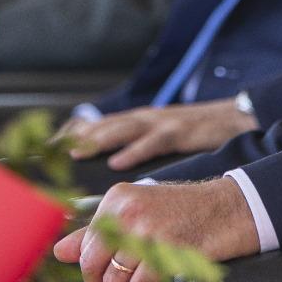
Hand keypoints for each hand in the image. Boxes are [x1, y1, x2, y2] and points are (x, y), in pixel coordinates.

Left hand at [52, 178, 260, 281]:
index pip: (85, 246)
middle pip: (93, 264)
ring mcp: (146, 229)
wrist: (226, 208)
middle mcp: (126, 210)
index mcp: (116, 199)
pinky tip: (159, 277)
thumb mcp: (137, 213)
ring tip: (146, 275)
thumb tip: (60, 251)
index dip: (92, 271)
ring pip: (115, 279)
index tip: (103, 279)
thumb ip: (97, 232)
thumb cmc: (181, 212)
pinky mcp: (165, 248)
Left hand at [62, 99, 256, 169]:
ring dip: (99, 139)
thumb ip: (136, 146)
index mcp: (139, 120)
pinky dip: (134, 151)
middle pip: (105, 123)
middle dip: (78, 135)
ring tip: (77, 151)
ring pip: (124, 128)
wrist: (232, 117)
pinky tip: (118, 162)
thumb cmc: (194, 133)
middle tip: (52, 148)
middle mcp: (146, 117)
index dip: (75, 131)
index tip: (49, 143)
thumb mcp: (161, 135)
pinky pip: (153, 142)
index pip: (100, 122)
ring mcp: (162, 122)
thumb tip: (110, 164)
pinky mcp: (179, 132)